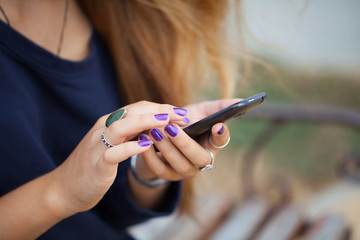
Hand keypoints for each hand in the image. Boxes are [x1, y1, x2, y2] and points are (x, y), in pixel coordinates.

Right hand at [50, 101, 187, 215]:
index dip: (160, 108)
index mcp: (108, 124)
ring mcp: (98, 146)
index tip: (180, 112)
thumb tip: (153, 128)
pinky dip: (129, 148)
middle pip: (132, 112)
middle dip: (159, 111)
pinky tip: (145, 146)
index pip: (137, 108)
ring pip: (121, 127)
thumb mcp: (111, 145)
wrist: (63, 189)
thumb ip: (127, 134)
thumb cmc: (93, 166)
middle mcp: (102, 130)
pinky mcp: (96, 165)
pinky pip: (113, 153)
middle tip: (181, 114)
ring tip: (166, 122)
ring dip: (145, 122)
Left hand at [135, 99, 239, 181]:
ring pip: (180, 165)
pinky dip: (151, 156)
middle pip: (200, 158)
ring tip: (154, 131)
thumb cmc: (185, 123)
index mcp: (212, 143)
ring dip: (167, 149)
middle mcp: (202, 160)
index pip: (221, 142)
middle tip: (171, 128)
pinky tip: (145, 139)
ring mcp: (185, 170)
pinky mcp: (168, 175)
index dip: (220, 136)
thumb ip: (218, 107)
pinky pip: (160, 169)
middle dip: (185, 143)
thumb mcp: (200, 112)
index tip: (217, 125)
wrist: (163, 137)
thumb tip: (240, 100)